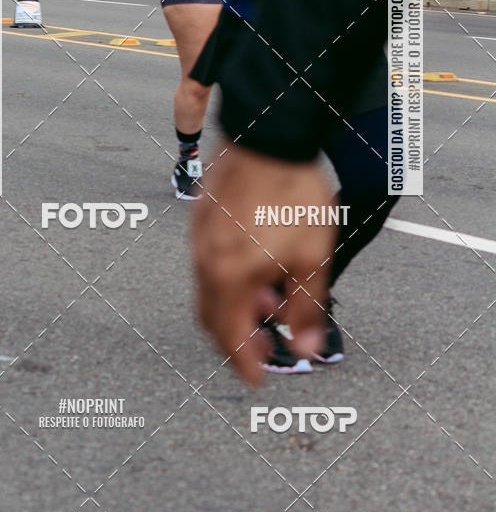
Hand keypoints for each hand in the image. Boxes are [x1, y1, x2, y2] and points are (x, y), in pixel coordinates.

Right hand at [191, 142, 336, 384]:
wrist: (271, 133)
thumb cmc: (291, 190)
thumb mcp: (312, 256)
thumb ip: (307, 307)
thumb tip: (307, 347)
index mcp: (227, 275)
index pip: (229, 337)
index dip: (244, 363)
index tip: (257, 378)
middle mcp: (204, 258)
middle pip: (210, 317)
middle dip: (234, 338)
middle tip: (260, 346)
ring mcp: (199, 234)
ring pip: (208, 287)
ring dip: (234, 304)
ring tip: (269, 299)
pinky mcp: (202, 214)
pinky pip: (208, 259)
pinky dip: (227, 276)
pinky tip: (256, 263)